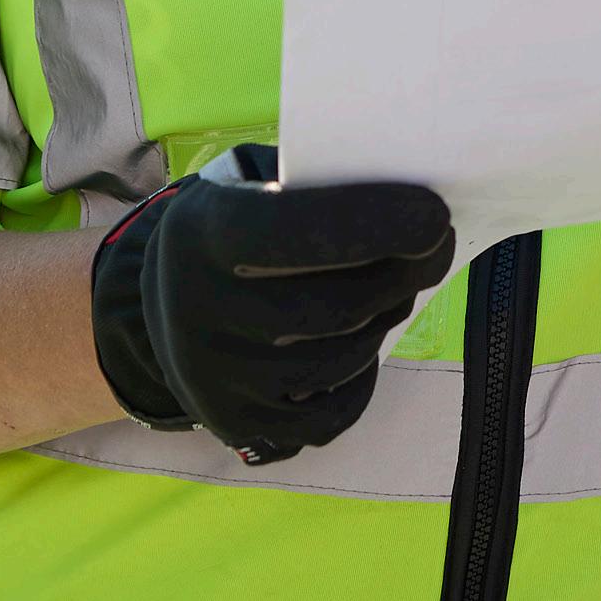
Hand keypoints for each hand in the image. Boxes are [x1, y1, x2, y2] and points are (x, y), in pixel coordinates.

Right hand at [89, 144, 455, 464]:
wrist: (165, 296)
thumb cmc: (239, 219)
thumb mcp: (255, 179)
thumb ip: (318, 184)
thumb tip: (415, 207)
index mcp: (204, 231)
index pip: (298, 230)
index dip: (377, 223)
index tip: (435, 216)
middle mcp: (199, 308)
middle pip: (338, 306)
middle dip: (404, 275)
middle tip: (433, 249)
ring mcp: (213, 375)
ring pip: (344, 358)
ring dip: (384, 321)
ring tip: (388, 291)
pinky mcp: (233, 421)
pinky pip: (332, 414)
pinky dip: (363, 380)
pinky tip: (360, 343)